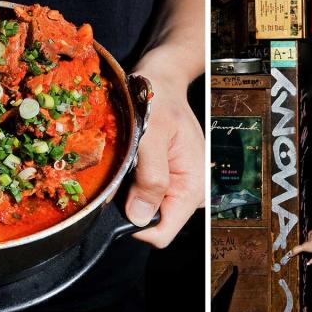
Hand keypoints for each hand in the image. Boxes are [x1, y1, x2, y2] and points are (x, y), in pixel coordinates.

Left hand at [126, 62, 203, 248]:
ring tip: (127, 159)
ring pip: (144, 209)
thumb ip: (151, 176)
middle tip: (123, 168)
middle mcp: (189, 191)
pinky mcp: (167, 179)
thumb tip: (140, 217)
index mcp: (193, 186)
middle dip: (130, 203)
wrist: (161, 79)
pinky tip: (129, 160)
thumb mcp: (153, 134)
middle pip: (152, 221)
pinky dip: (130, 182)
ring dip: (128, 191)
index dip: (135, 224)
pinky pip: (143, 194)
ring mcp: (178, 185)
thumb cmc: (159, 99)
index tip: (117, 197)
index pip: (162, 232)